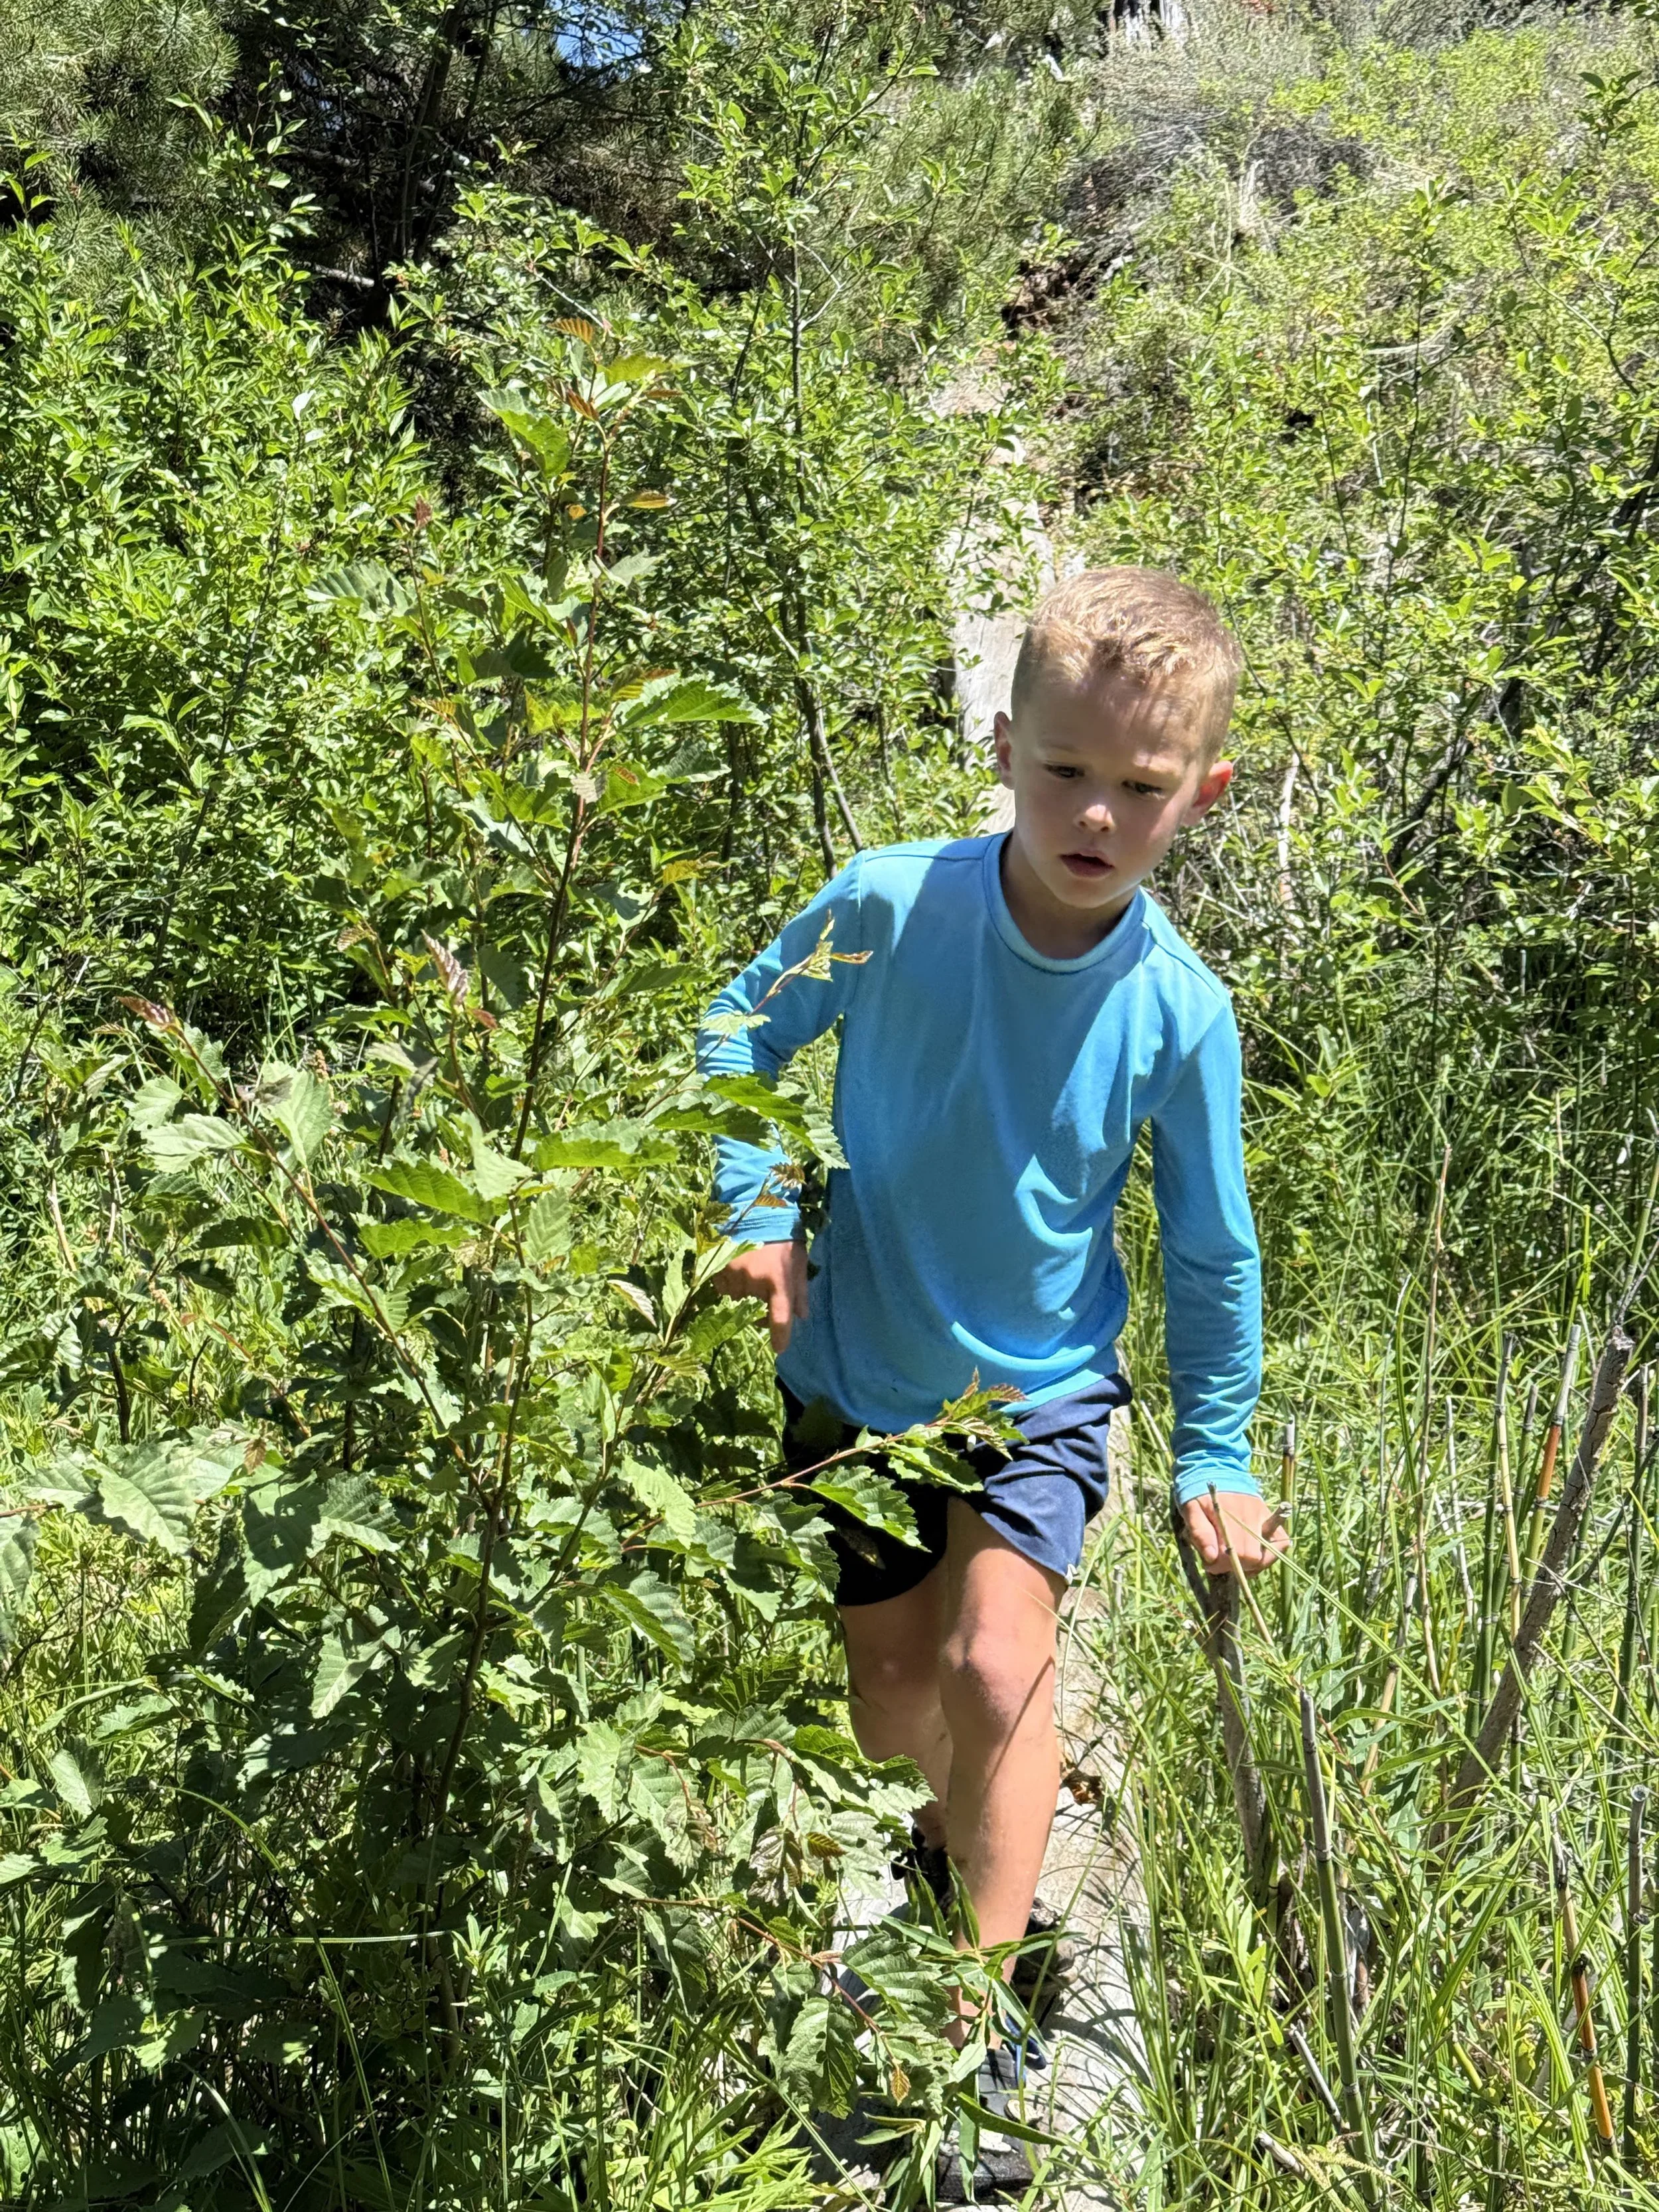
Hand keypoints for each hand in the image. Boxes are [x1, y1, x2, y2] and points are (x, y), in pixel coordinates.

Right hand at [713, 1239, 809, 1354]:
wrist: (757, 1211)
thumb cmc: (783, 1239)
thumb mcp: (798, 1263)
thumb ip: (800, 1291)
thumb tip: (801, 1316)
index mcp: (779, 1280)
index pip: (780, 1317)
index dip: (780, 1336)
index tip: (779, 1348)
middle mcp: (755, 1281)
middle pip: (755, 1310)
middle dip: (760, 1308)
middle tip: (764, 1292)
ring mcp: (734, 1275)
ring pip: (737, 1300)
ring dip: (743, 1295)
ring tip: (750, 1274)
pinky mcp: (718, 1268)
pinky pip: (722, 1288)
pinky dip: (729, 1285)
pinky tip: (736, 1270)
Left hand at [1183, 1490, 1287, 1577]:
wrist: (1214, 1467)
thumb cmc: (1198, 1492)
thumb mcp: (1191, 1510)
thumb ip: (1200, 1533)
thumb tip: (1212, 1557)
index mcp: (1231, 1515)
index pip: (1237, 1554)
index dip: (1223, 1564)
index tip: (1210, 1562)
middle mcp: (1252, 1516)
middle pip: (1254, 1557)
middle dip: (1236, 1565)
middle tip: (1221, 1560)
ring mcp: (1264, 1516)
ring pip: (1271, 1553)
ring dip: (1254, 1563)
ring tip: (1237, 1560)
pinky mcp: (1270, 1517)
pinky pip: (1281, 1541)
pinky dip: (1270, 1553)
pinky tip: (1254, 1556)